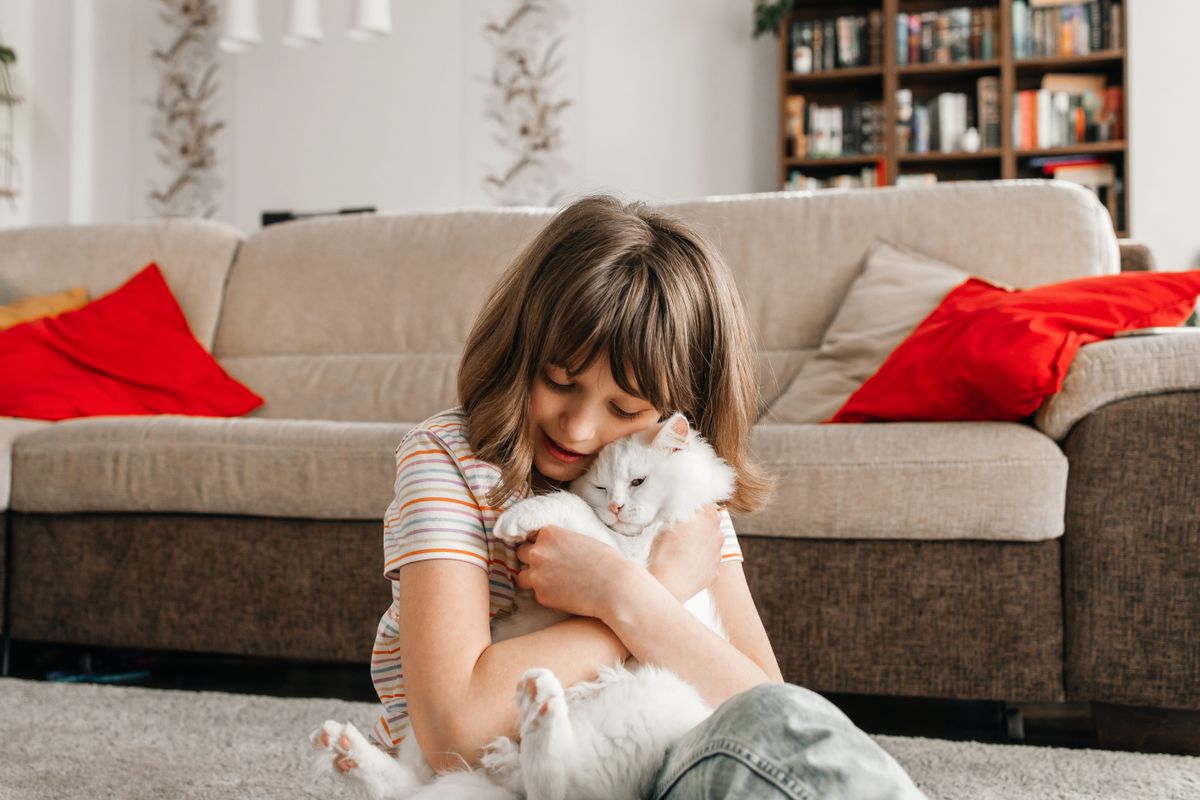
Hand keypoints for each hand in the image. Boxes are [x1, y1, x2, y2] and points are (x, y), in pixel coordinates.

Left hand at [514, 525, 632, 619]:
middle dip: (532, 560)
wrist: (615, 587)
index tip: (548, 551)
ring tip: (552, 582)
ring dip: (533, 578)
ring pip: (522, 576)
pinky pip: (537, 594)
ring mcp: (537, 575)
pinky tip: (564, 594)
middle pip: (521, 554)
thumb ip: (561, 542)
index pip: (532, 536)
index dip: (540, 544)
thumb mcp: (581, 540)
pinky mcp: (541, 596)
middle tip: (549, 567)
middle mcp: (538, 552)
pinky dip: (546, 595)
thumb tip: (553, 549)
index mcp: (549, 534)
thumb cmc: (606, 561)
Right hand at [646, 504, 723, 602]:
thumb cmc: (666, 554)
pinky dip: (699, 564)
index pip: (710, 508)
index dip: (699, 509)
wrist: (670, 584)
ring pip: (711, 547)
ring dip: (700, 546)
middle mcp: (718, 538)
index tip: (689, 512)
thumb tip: (680, 516)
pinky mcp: (713, 574)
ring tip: (682, 550)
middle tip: (684, 530)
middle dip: (700, 527)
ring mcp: (717, 558)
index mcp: (709, 522)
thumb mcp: (667, 527)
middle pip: (712, 527)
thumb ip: (678, 518)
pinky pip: (707, 564)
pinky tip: (685, 566)